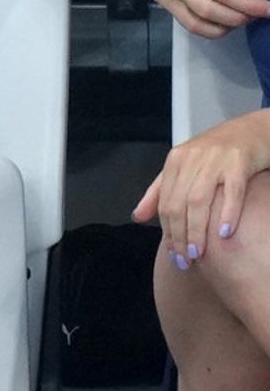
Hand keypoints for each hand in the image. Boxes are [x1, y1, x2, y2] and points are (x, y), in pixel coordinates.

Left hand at [135, 110, 269, 267]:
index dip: (167, 231)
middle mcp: (191, 159)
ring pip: (199, 200)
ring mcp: (215, 160)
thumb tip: (137, 217)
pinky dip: (227, 213)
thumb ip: (159, 191)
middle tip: (185, 261)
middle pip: (178, 204)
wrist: (253, 130)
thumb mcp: (184, 167)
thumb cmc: (217, 153)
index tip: (174, 254)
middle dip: (179, 236)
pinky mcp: (239, 162)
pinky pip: (232, 191)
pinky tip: (224, 234)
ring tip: (199, 253)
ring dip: (197, 230)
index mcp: (175, 161)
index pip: (165, 203)